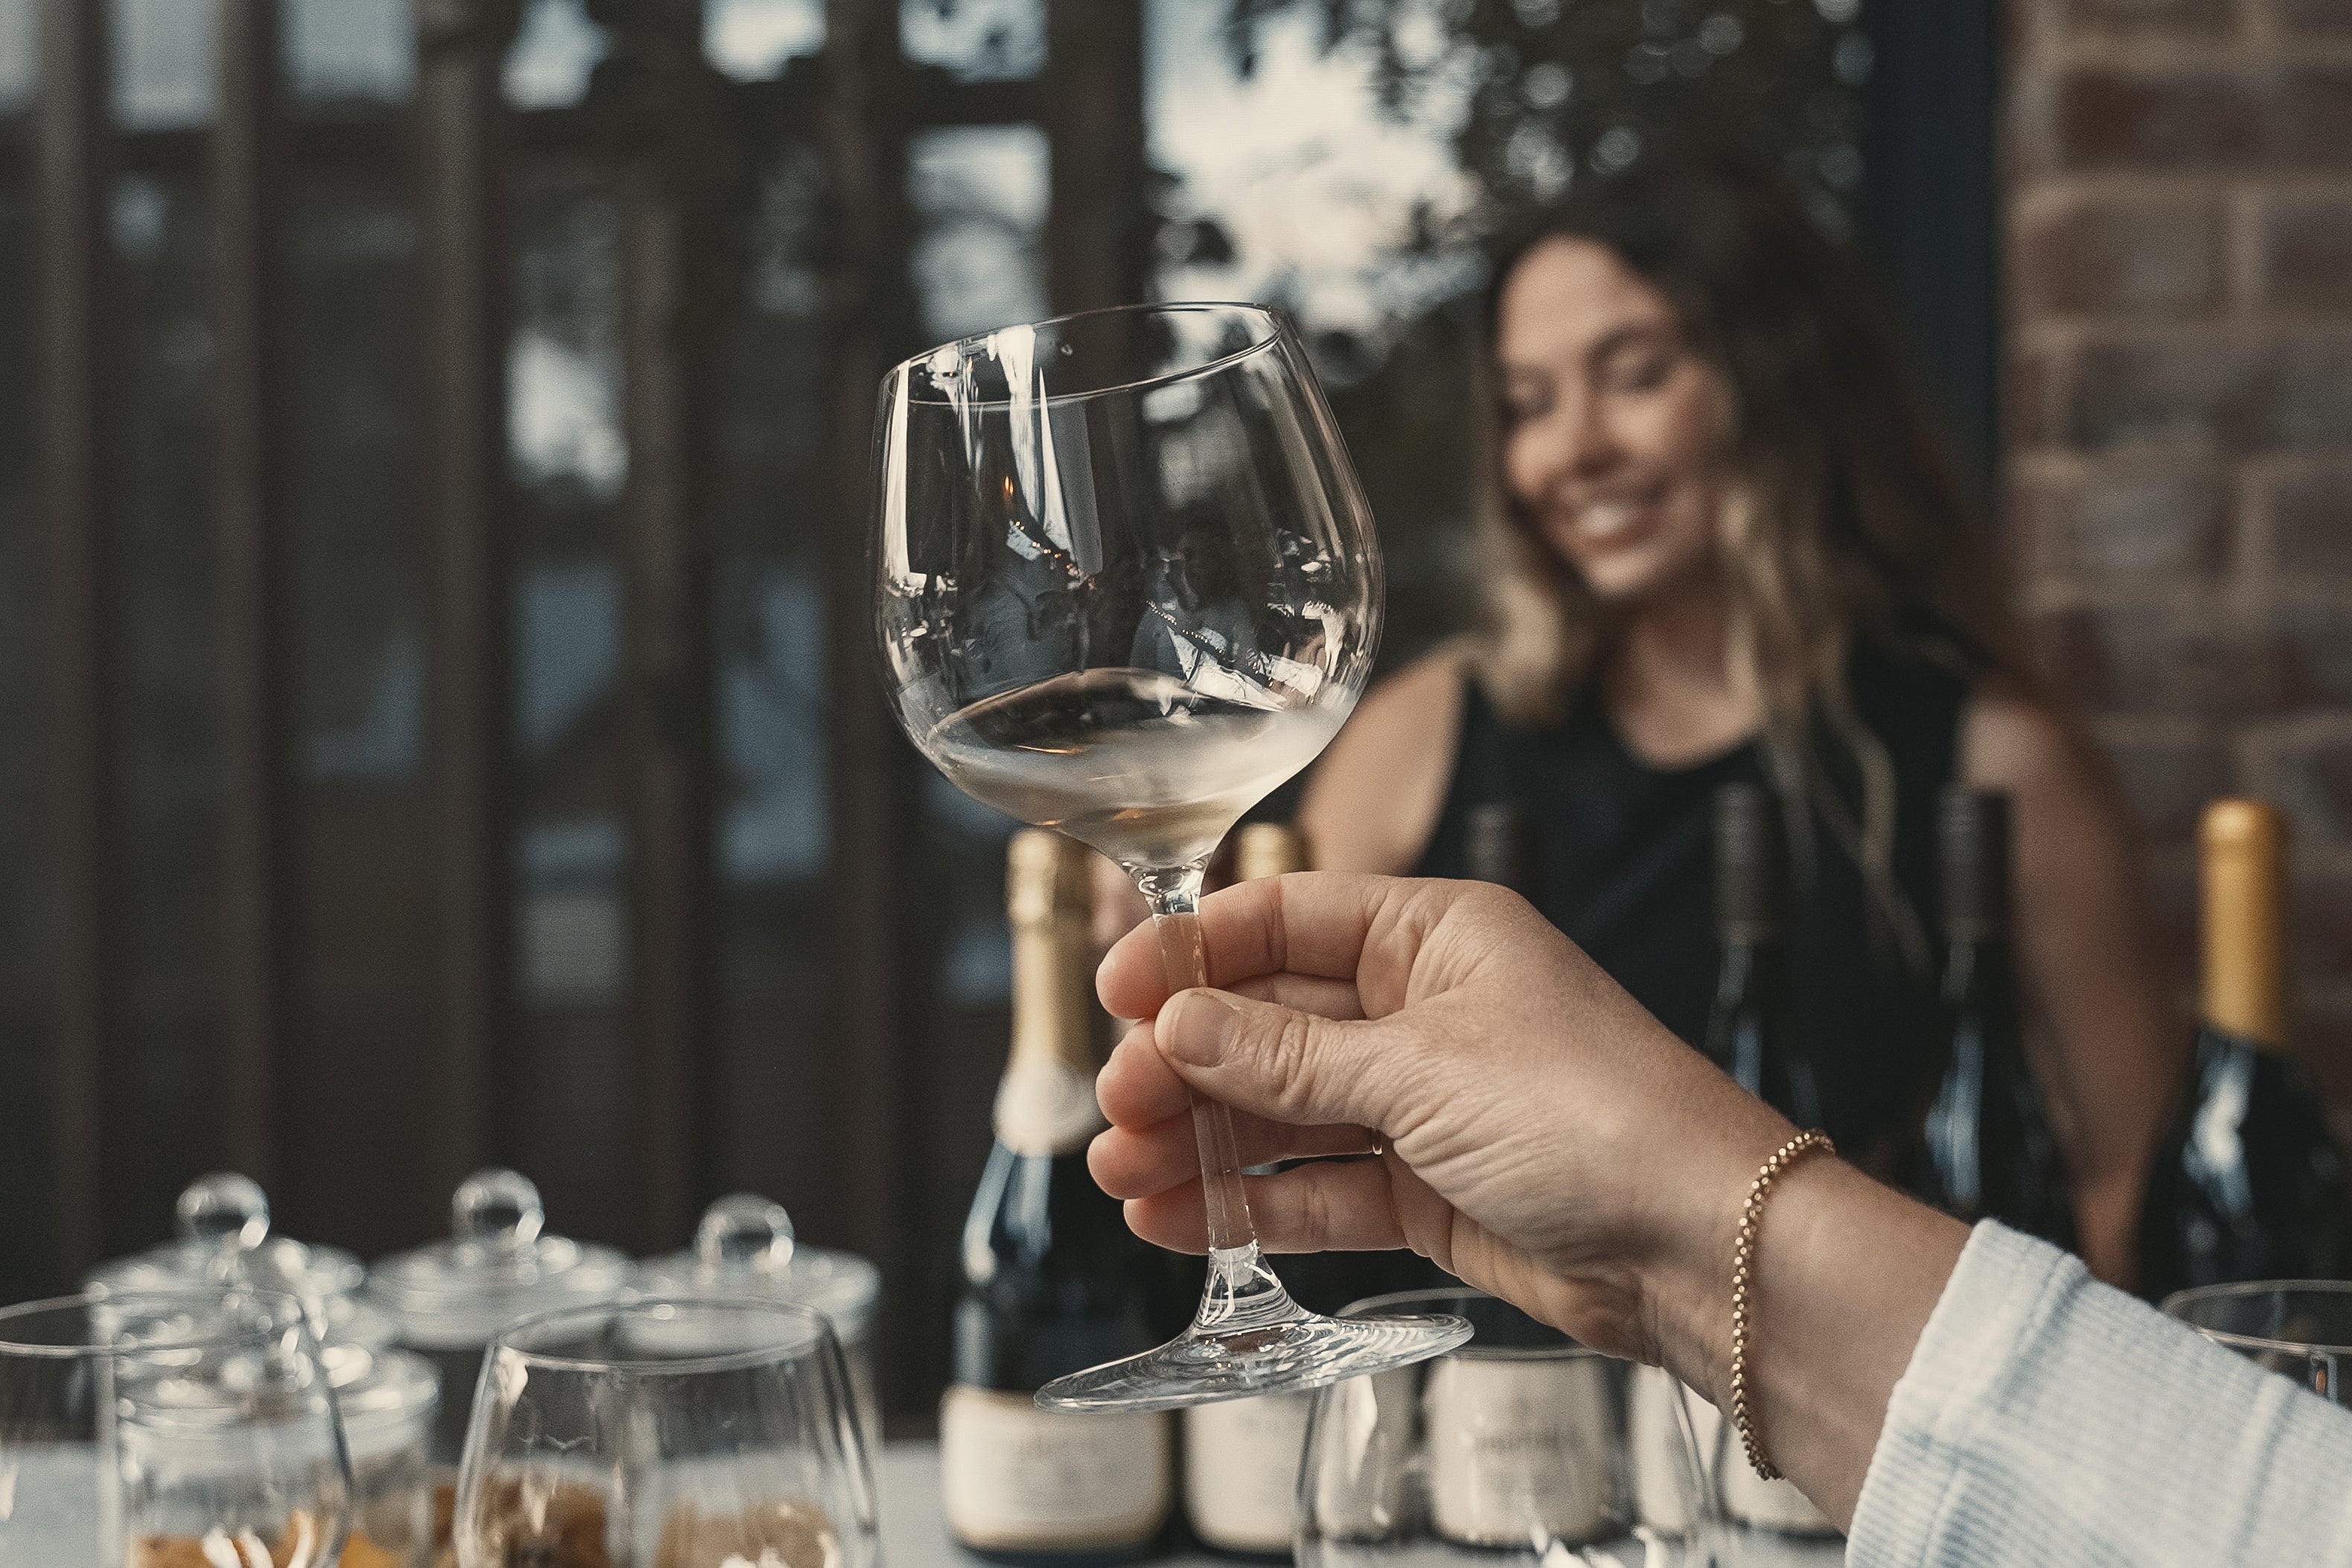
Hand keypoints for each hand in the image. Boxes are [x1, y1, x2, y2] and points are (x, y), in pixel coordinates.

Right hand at [1088, 871, 1794, 1386]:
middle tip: (1114, 1102)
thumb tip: (1178, 1024)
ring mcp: (1425, 1103)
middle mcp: (1424, 1008)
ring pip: (1283, 1112)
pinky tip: (1174, 1214)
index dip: (1193, 955)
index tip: (1117, 993)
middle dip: (1185, 1063)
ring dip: (1201, 1139)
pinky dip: (1249, 1201)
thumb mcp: (1421, 1069)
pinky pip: (1316, 1186)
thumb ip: (1289, 1055)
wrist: (1702, 1245)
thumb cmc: (1594, 1116)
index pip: (1285, 921)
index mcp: (1435, 934)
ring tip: (1120, 1171)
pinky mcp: (1428, 1190)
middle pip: (1270, 1023)